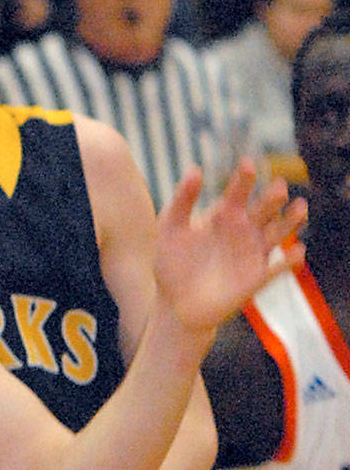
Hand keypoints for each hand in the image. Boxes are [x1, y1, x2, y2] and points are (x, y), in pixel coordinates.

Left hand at [153, 163, 306, 343]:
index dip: (244, 178)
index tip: (247, 165)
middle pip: (265, 207)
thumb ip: (181, 201)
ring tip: (300, 207)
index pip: (239, 191)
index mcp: (224, 213)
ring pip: (280, 231)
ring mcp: (254, 251)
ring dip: (291, 220)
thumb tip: (194, 168)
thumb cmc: (171, 264)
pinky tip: (296, 252)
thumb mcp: (170, 230)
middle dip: (273, 197)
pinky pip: (279, 267)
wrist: (176, 305)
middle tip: (278, 187)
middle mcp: (244, 228)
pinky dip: (290, 260)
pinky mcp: (258, 276)